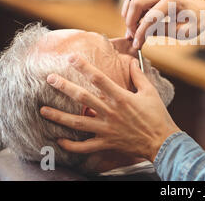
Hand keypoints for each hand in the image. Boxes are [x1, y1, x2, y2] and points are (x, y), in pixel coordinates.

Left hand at [40, 55, 180, 161]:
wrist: (162, 141)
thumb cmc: (157, 116)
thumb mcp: (150, 92)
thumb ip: (138, 76)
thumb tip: (131, 61)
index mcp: (121, 98)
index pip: (99, 79)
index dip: (84, 67)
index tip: (72, 58)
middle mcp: (111, 113)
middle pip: (83, 98)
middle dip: (64, 87)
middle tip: (49, 78)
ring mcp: (107, 129)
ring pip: (78, 123)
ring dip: (59, 116)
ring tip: (43, 110)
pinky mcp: (106, 143)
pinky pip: (84, 147)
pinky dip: (70, 146)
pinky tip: (59, 140)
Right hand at [122, 0, 204, 48]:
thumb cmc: (198, 20)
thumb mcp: (184, 32)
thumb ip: (163, 32)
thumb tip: (143, 36)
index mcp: (171, 1)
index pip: (149, 18)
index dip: (140, 33)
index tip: (136, 44)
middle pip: (135, 3)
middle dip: (130, 22)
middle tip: (132, 36)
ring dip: (128, 13)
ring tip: (132, 29)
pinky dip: (132, 9)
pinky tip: (135, 21)